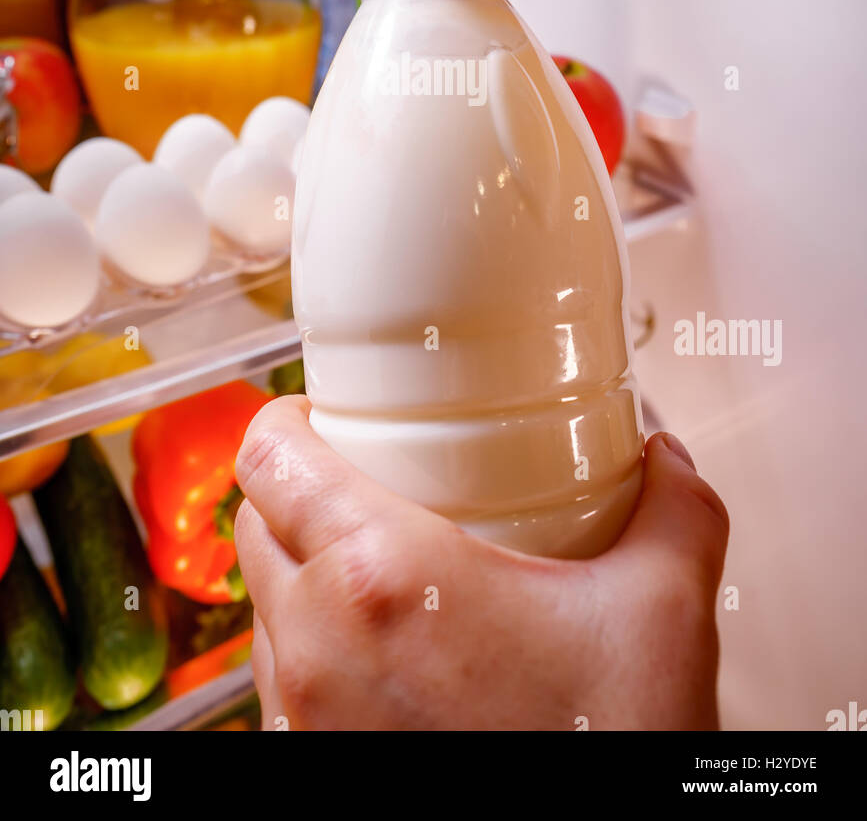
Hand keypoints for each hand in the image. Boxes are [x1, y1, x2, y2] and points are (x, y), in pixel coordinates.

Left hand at [235, 398, 728, 731]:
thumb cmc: (603, 751)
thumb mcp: (664, 613)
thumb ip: (675, 510)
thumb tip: (669, 459)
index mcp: (380, 576)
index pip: (267, 456)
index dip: (287, 416)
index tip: (323, 410)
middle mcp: (318, 643)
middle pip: (255, 522)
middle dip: (298, 487)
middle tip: (366, 477)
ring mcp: (305, 714)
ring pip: (262, 605)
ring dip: (301, 569)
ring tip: (379, 563)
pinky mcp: (312, 762)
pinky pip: (281, 679)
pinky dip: (312, 645)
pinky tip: (386, 648)